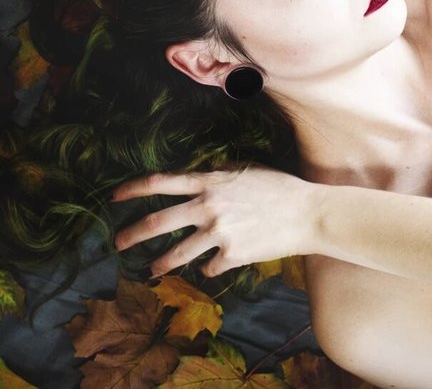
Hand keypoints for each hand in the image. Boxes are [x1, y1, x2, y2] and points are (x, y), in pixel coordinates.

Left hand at [112, 165, 316, 277]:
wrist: (307, 213)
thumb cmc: (279, 187)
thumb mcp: (245, 170)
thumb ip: (218, 175)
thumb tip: (202, 180)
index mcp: (209, 181)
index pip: (160, 182)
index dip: (133, 189)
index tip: (115, 196)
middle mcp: (207, 206)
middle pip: (157, 222)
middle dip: (132, 234)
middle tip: (118, 243)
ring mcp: (218, 232)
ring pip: (177, 252)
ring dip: (160, 263)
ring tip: (151, 270)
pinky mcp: (232, 255)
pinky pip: (209, 266)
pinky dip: (207, 268)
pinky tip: (209, 268)